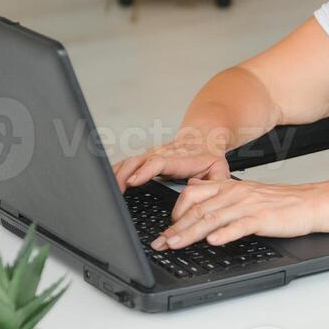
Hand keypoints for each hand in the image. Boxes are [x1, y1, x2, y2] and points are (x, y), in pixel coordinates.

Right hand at [112, 134, 231, 191]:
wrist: (204, 136)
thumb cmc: (210, 156)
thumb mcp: (221, 169)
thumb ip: (218, 182)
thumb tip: (203, 191)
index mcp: (179, 159)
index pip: (158, 162)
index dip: (145, 171)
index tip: (134, 181)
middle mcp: (162, 154)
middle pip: (137, 161)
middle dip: (123, 175)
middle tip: (114, 192)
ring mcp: (152, 155)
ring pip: (129, 161)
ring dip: (117, 174)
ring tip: (107, 190)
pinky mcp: (146, 158)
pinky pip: (128, 163)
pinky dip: (116, 171)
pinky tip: (108, 181)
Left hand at [152, 178, 323, 248]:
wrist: (307, 202)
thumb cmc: (278, 201)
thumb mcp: (243, 190)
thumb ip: (217, 190)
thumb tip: (193, 185)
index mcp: (227, 187)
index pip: (192, 195)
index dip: (174, 212)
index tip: (164, 230)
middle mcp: (234, 194)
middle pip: (197, 210)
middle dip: (175, 228)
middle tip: (159, 243)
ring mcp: (247, 206)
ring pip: (213, 218)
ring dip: (191, 233)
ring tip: (176, 244)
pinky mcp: (262, 218)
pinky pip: (240, 226)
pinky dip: (226, 234)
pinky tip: (214, 241)